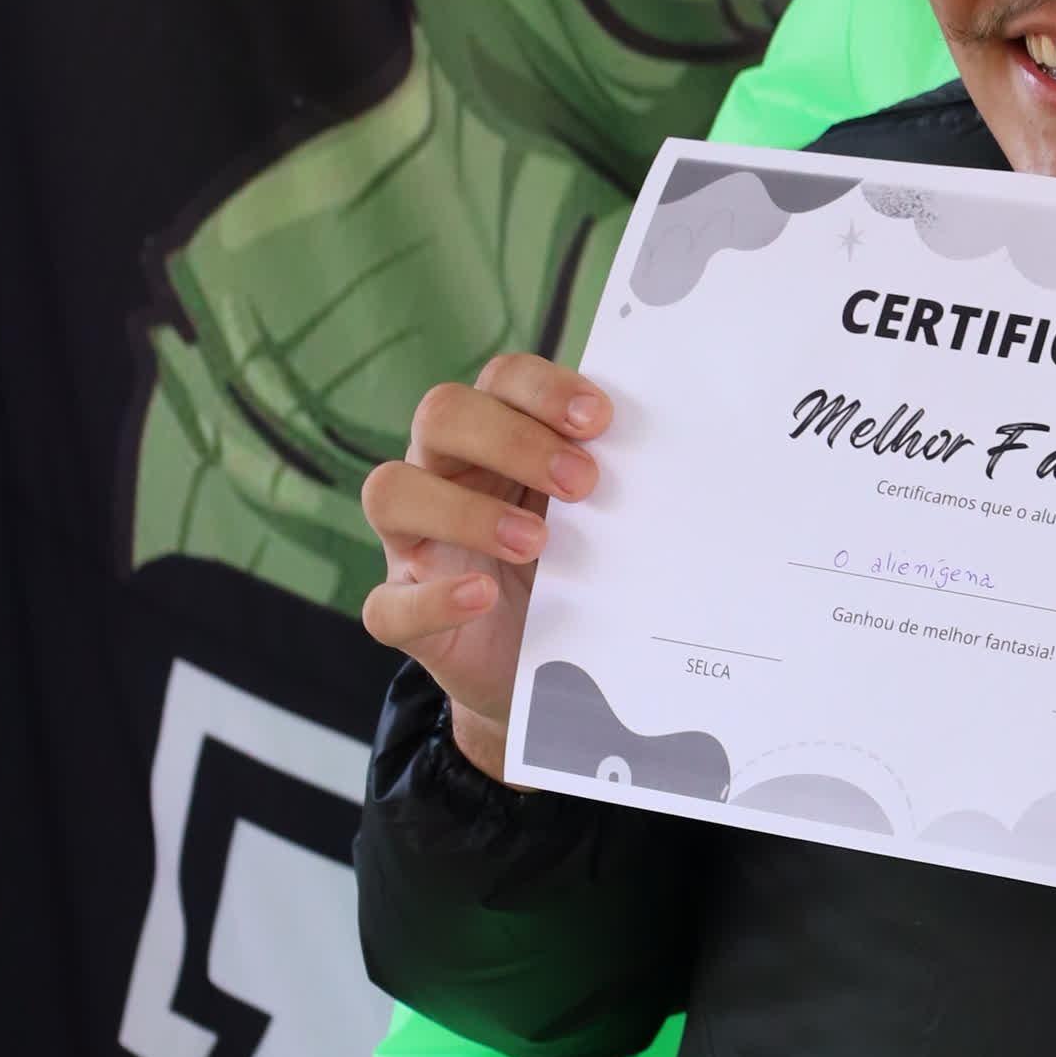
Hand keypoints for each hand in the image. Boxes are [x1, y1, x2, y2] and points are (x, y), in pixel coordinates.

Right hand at [359, 350, 611, 776]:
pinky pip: (386, 603)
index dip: (543, 389)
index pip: (500, 379)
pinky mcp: (403, 613)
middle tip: (583, 483)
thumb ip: (610, 481)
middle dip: (513, 440)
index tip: (599, 419)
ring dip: (466, 510)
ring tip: (536, 542)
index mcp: (494, 439)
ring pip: (391, 490)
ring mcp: (413, 545)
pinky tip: (481, 596)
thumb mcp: (594, 522)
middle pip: (441, 414)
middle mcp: (442, 476)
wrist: (552, 677)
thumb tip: (668, 452)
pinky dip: (433, 598)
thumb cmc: (573, 572)